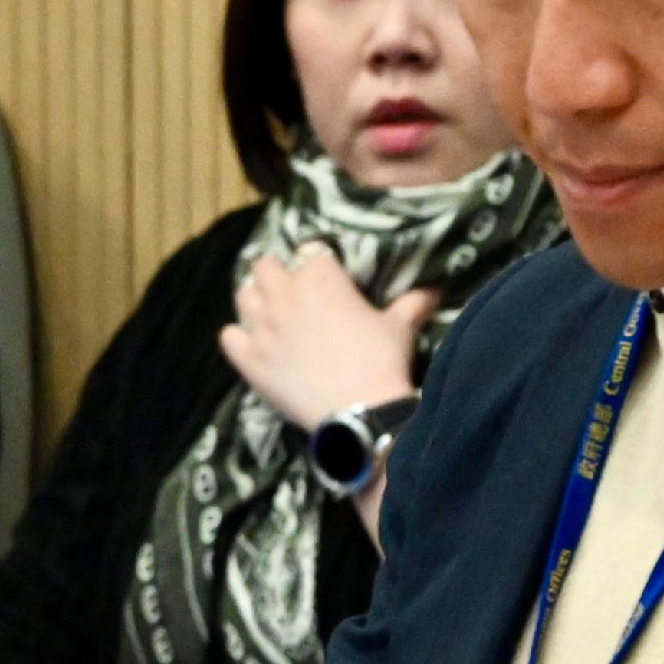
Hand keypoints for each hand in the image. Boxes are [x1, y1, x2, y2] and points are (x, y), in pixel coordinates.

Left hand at [219, 247, 436, 435]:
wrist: (361, 411)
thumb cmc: (382, 362)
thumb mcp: (401, 326)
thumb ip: (413, 302)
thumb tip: (436, 289)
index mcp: (321, 278)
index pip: (310, 253)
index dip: (316, 265)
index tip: (324, 278)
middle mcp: (285, 294)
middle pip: (266, 266)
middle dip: (278, 275)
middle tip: (292, 294)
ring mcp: (261, 326)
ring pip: (243, 295)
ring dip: (255, 301)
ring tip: (270, 315)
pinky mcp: (247, 358)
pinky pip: (228, 335)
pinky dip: (238, 337)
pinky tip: (252, 345)